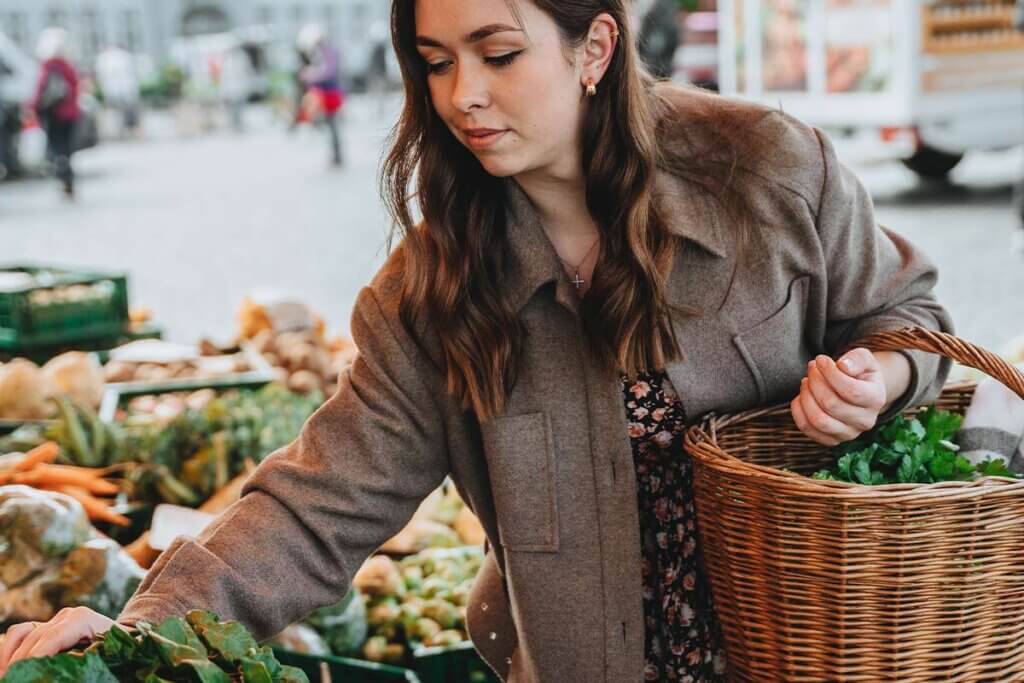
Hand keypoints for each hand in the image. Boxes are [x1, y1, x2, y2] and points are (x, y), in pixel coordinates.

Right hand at [0, 607, 115, 676]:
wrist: (123, 637)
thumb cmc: (119, 649)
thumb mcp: (106, 656)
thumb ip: (85, 662)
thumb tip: (61, 671)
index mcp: (83, 619)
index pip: (54, 636)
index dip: (37, 655)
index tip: (23, 673)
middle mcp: (66, 616)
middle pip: (35, 638)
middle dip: (22, 662)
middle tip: (12, 679)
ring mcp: (53, 619)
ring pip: (23, 634)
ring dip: (11, 657)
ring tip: (7, 676)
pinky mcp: (45, 626)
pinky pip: (21, 633)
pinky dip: (10, 649)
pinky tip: (6, 668)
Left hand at [790, 349, 886, 445]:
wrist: (859, 391)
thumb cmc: (858, 372)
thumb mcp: (863, 358)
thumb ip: (857, 358)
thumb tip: (843, 366)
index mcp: (876, 399)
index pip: (850, 390)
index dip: (830, 373)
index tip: (820, 359)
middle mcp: (865, 421)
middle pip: (830, 404)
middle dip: (815, 382)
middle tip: (812, 368)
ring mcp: (849, 434)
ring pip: (818, 419)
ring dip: (806, 396)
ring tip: (806, 381)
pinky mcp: (832, 440)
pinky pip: (807, 428)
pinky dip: (798, 410)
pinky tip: (802, 395)